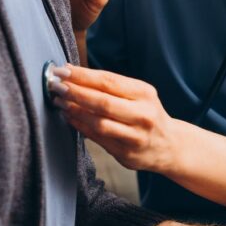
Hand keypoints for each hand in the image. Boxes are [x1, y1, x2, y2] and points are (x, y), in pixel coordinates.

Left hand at [50, 65, 178, 173]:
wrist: (170, 146)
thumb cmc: (147, 114)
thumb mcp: (139, 95)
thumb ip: (111, 87)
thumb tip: (73, 75)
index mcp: (144, 93)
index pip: (108, 80)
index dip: (83, 75)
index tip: (62, 70)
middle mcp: (143, 114)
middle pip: (102, 101)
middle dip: (75, 92)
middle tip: (55, 85)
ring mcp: (135, 137)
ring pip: (99, 122)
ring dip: (75, 111)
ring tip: (59, 102)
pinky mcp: (127, 154)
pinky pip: (98, 138)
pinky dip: (81, 126)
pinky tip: (69, 117)